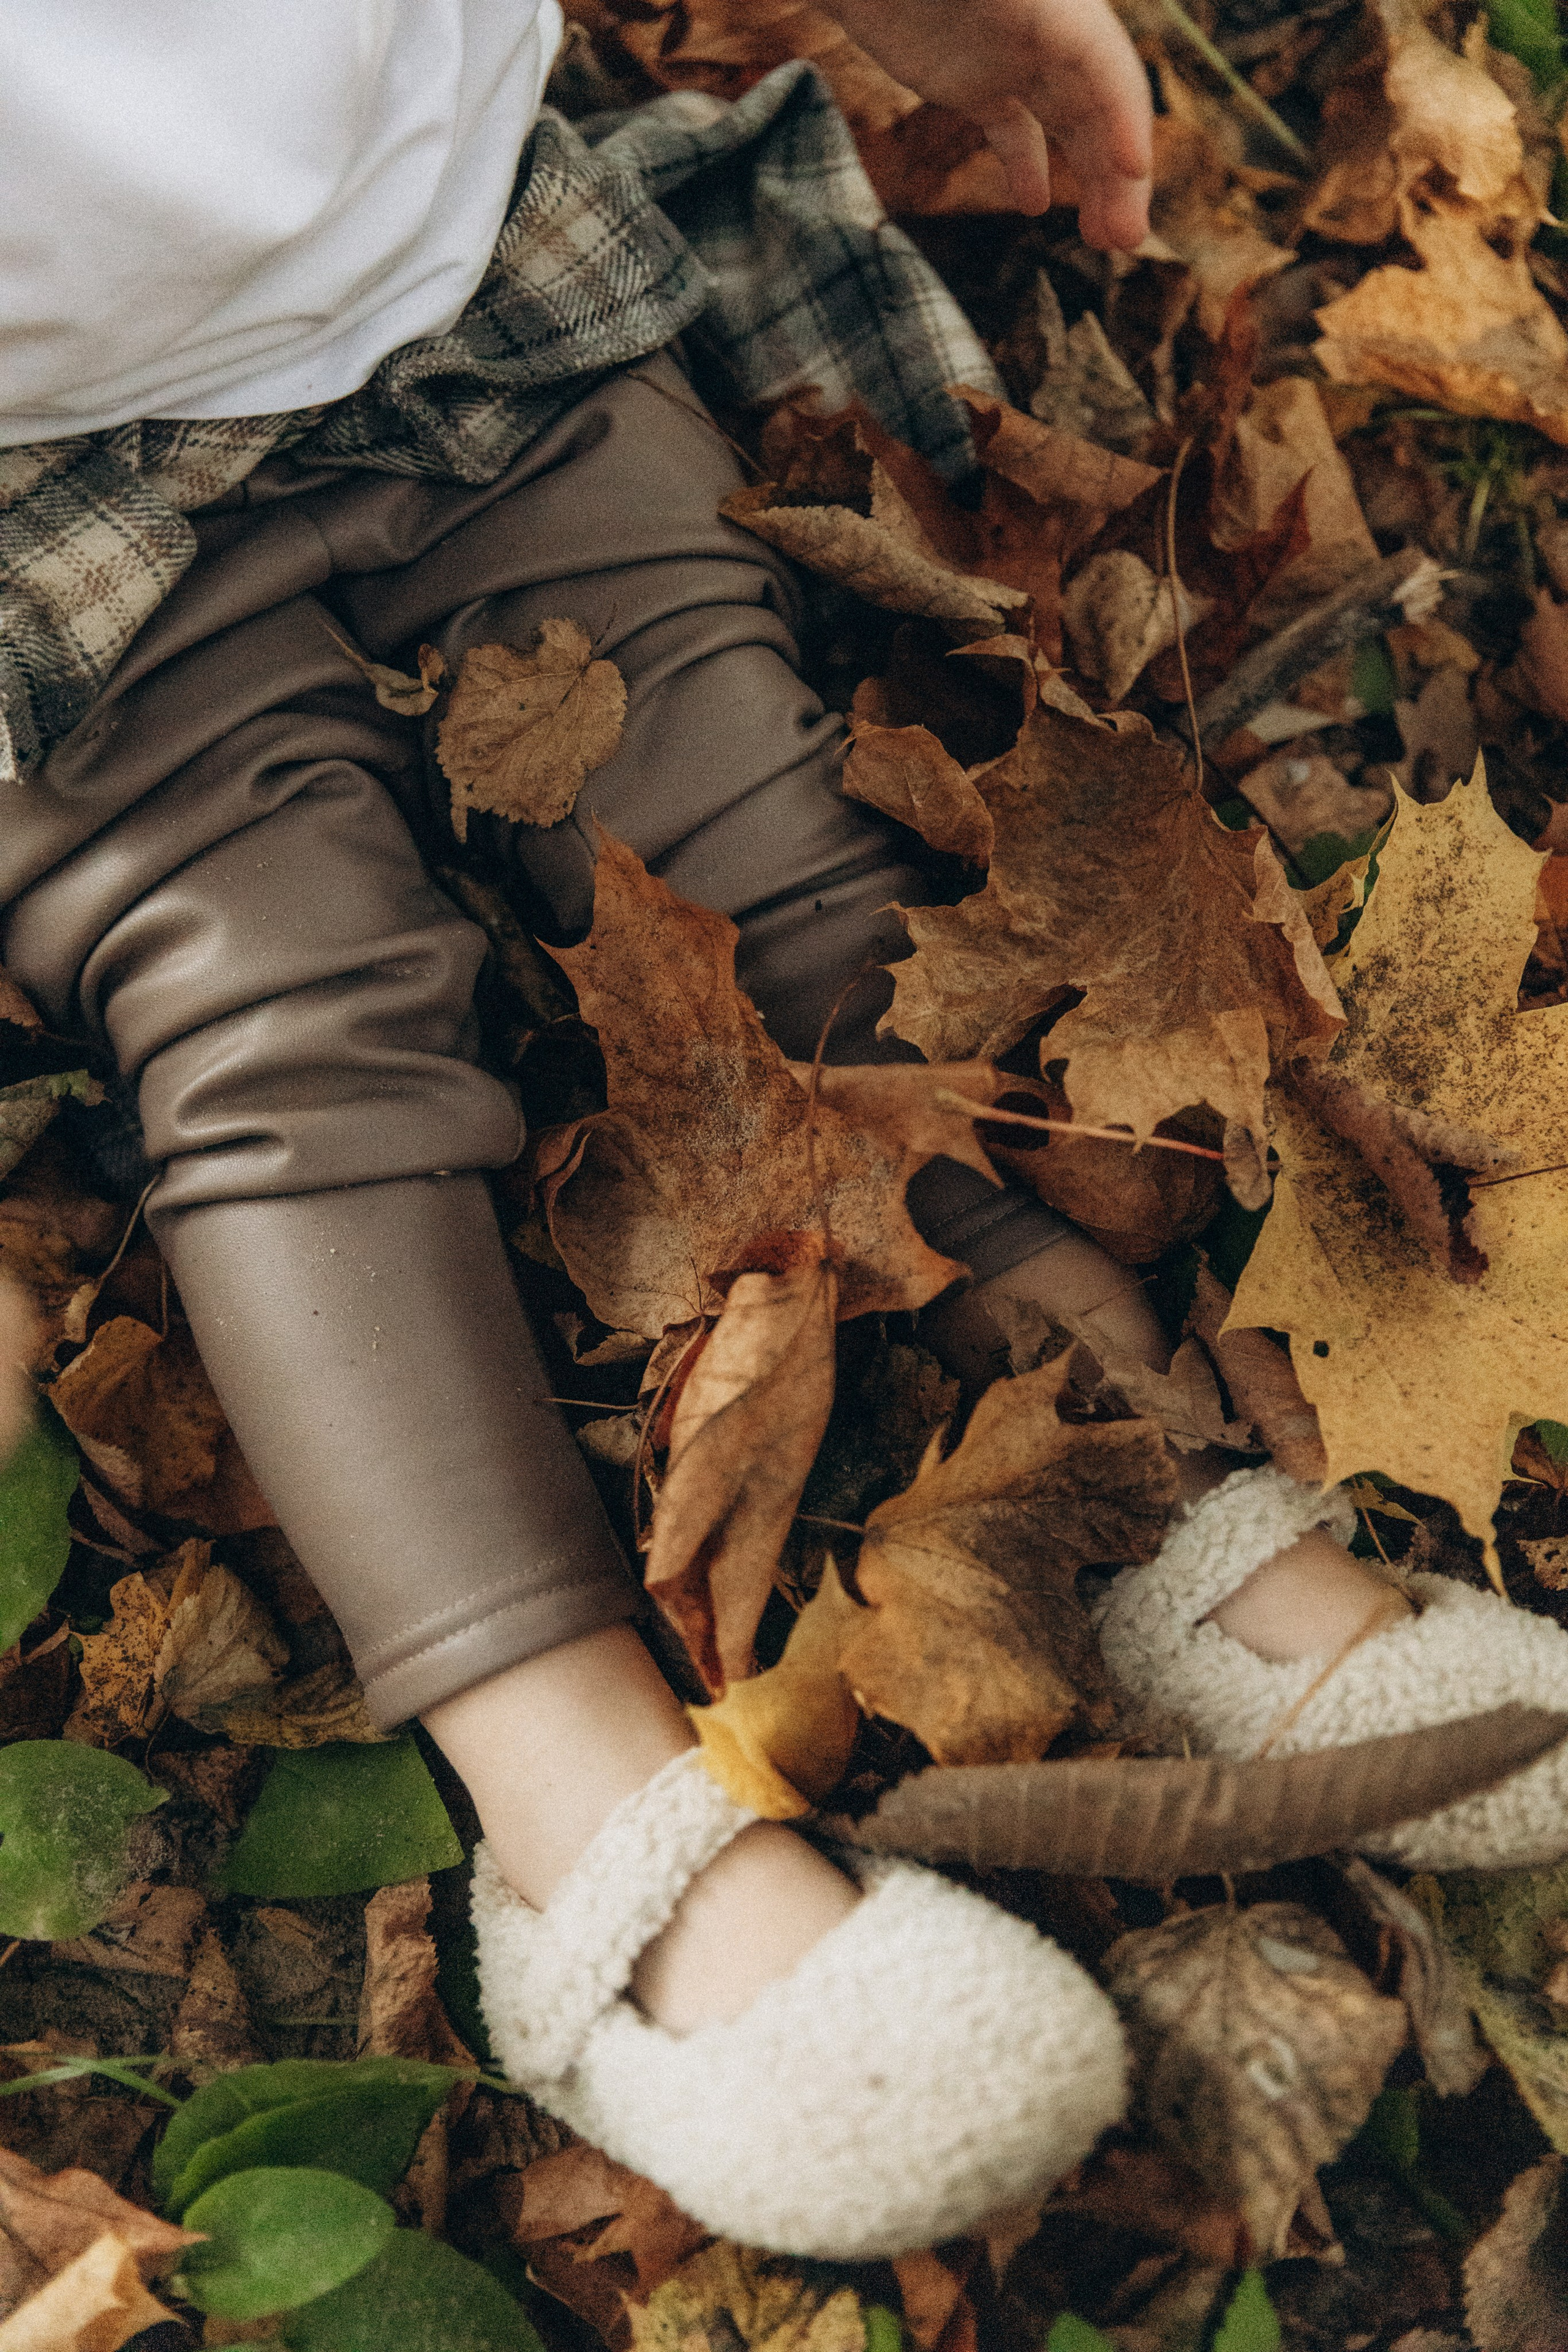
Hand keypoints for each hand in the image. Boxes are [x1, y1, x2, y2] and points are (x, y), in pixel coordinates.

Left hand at [820, 0, 1152, 246]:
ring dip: (1091, 181)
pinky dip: (1027, 166)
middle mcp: (1045, 28)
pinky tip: (1034, 206)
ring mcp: (1010, 57)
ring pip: (1066, 124)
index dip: (1124, 113)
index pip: (1104, 60)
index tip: (1131, 170)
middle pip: (1097, 105)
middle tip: (1126, 239)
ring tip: (1102, 239)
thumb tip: (1056, 41)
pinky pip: (1014, 129)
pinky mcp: (974, 82)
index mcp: (1053, 1)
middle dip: (1117, 172)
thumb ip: (1018, 10)